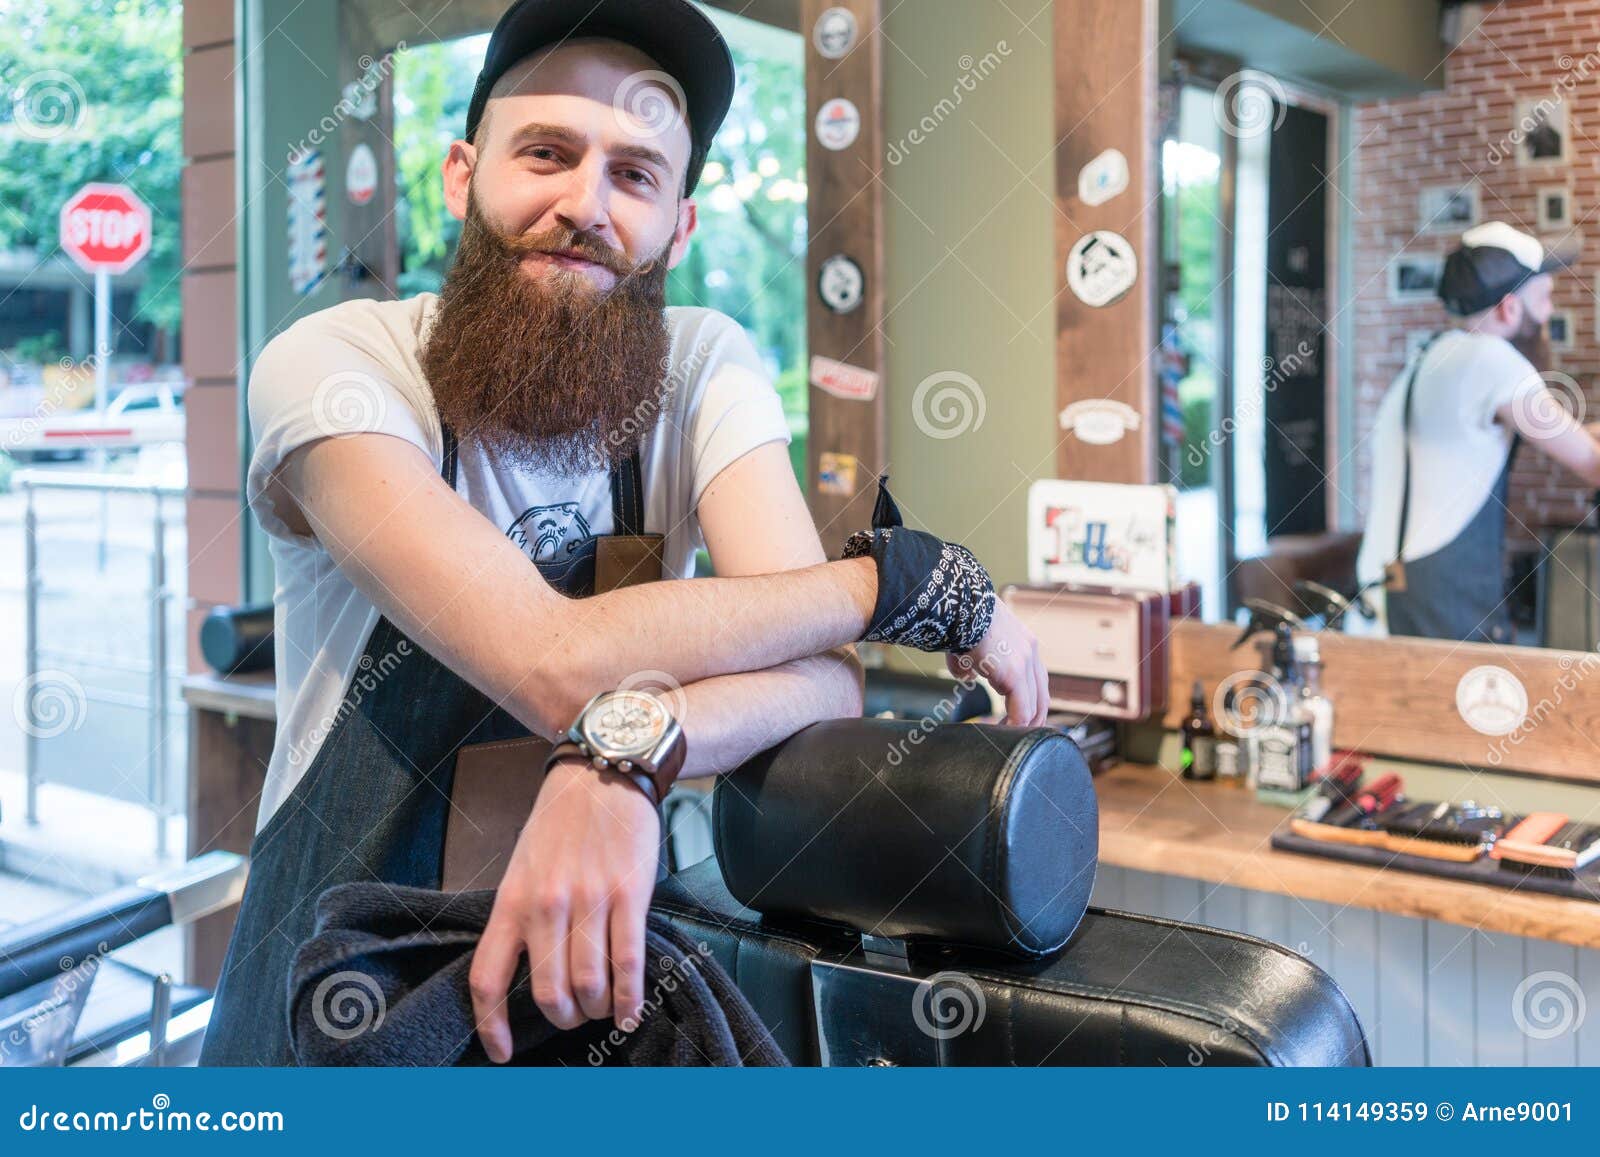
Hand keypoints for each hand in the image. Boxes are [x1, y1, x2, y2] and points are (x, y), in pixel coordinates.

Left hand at [469, 757, 659, 1062]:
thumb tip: (533, 968)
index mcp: (512, 900)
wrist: (607, 768)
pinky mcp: (629, 895)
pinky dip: (630, 998)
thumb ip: (524, 914)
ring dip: (599, 1009)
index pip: (487, 977)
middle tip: (576, 1015)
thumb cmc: (564, 819)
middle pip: (547, 994)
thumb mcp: (525, 865)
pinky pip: (628, 963)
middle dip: (564, 1018)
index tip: (501, 1051)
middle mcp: (545, 905)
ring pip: (589, 985)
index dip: (491, 1025)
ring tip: (606, 1007)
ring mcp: (589, 901)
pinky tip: (631, 1009)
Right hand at [946, 597, 1049, 725]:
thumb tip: (966, 677)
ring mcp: (1025, 662)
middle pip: (1042, 694)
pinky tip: (1002, 731)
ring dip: (1023, 724)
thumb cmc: (959, 619)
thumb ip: (970, 663)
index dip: (1028, 700)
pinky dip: (1015, 725)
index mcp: (1023, 642)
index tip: (1016, 715)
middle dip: (1033, 717)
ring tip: (1008, 735)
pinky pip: (1022, 709)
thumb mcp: (969, 643)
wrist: (958, 605)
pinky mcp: (1014, 673)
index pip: (1035, 679)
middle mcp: (1030, 652)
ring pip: (1034, 705)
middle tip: (1020, 734)